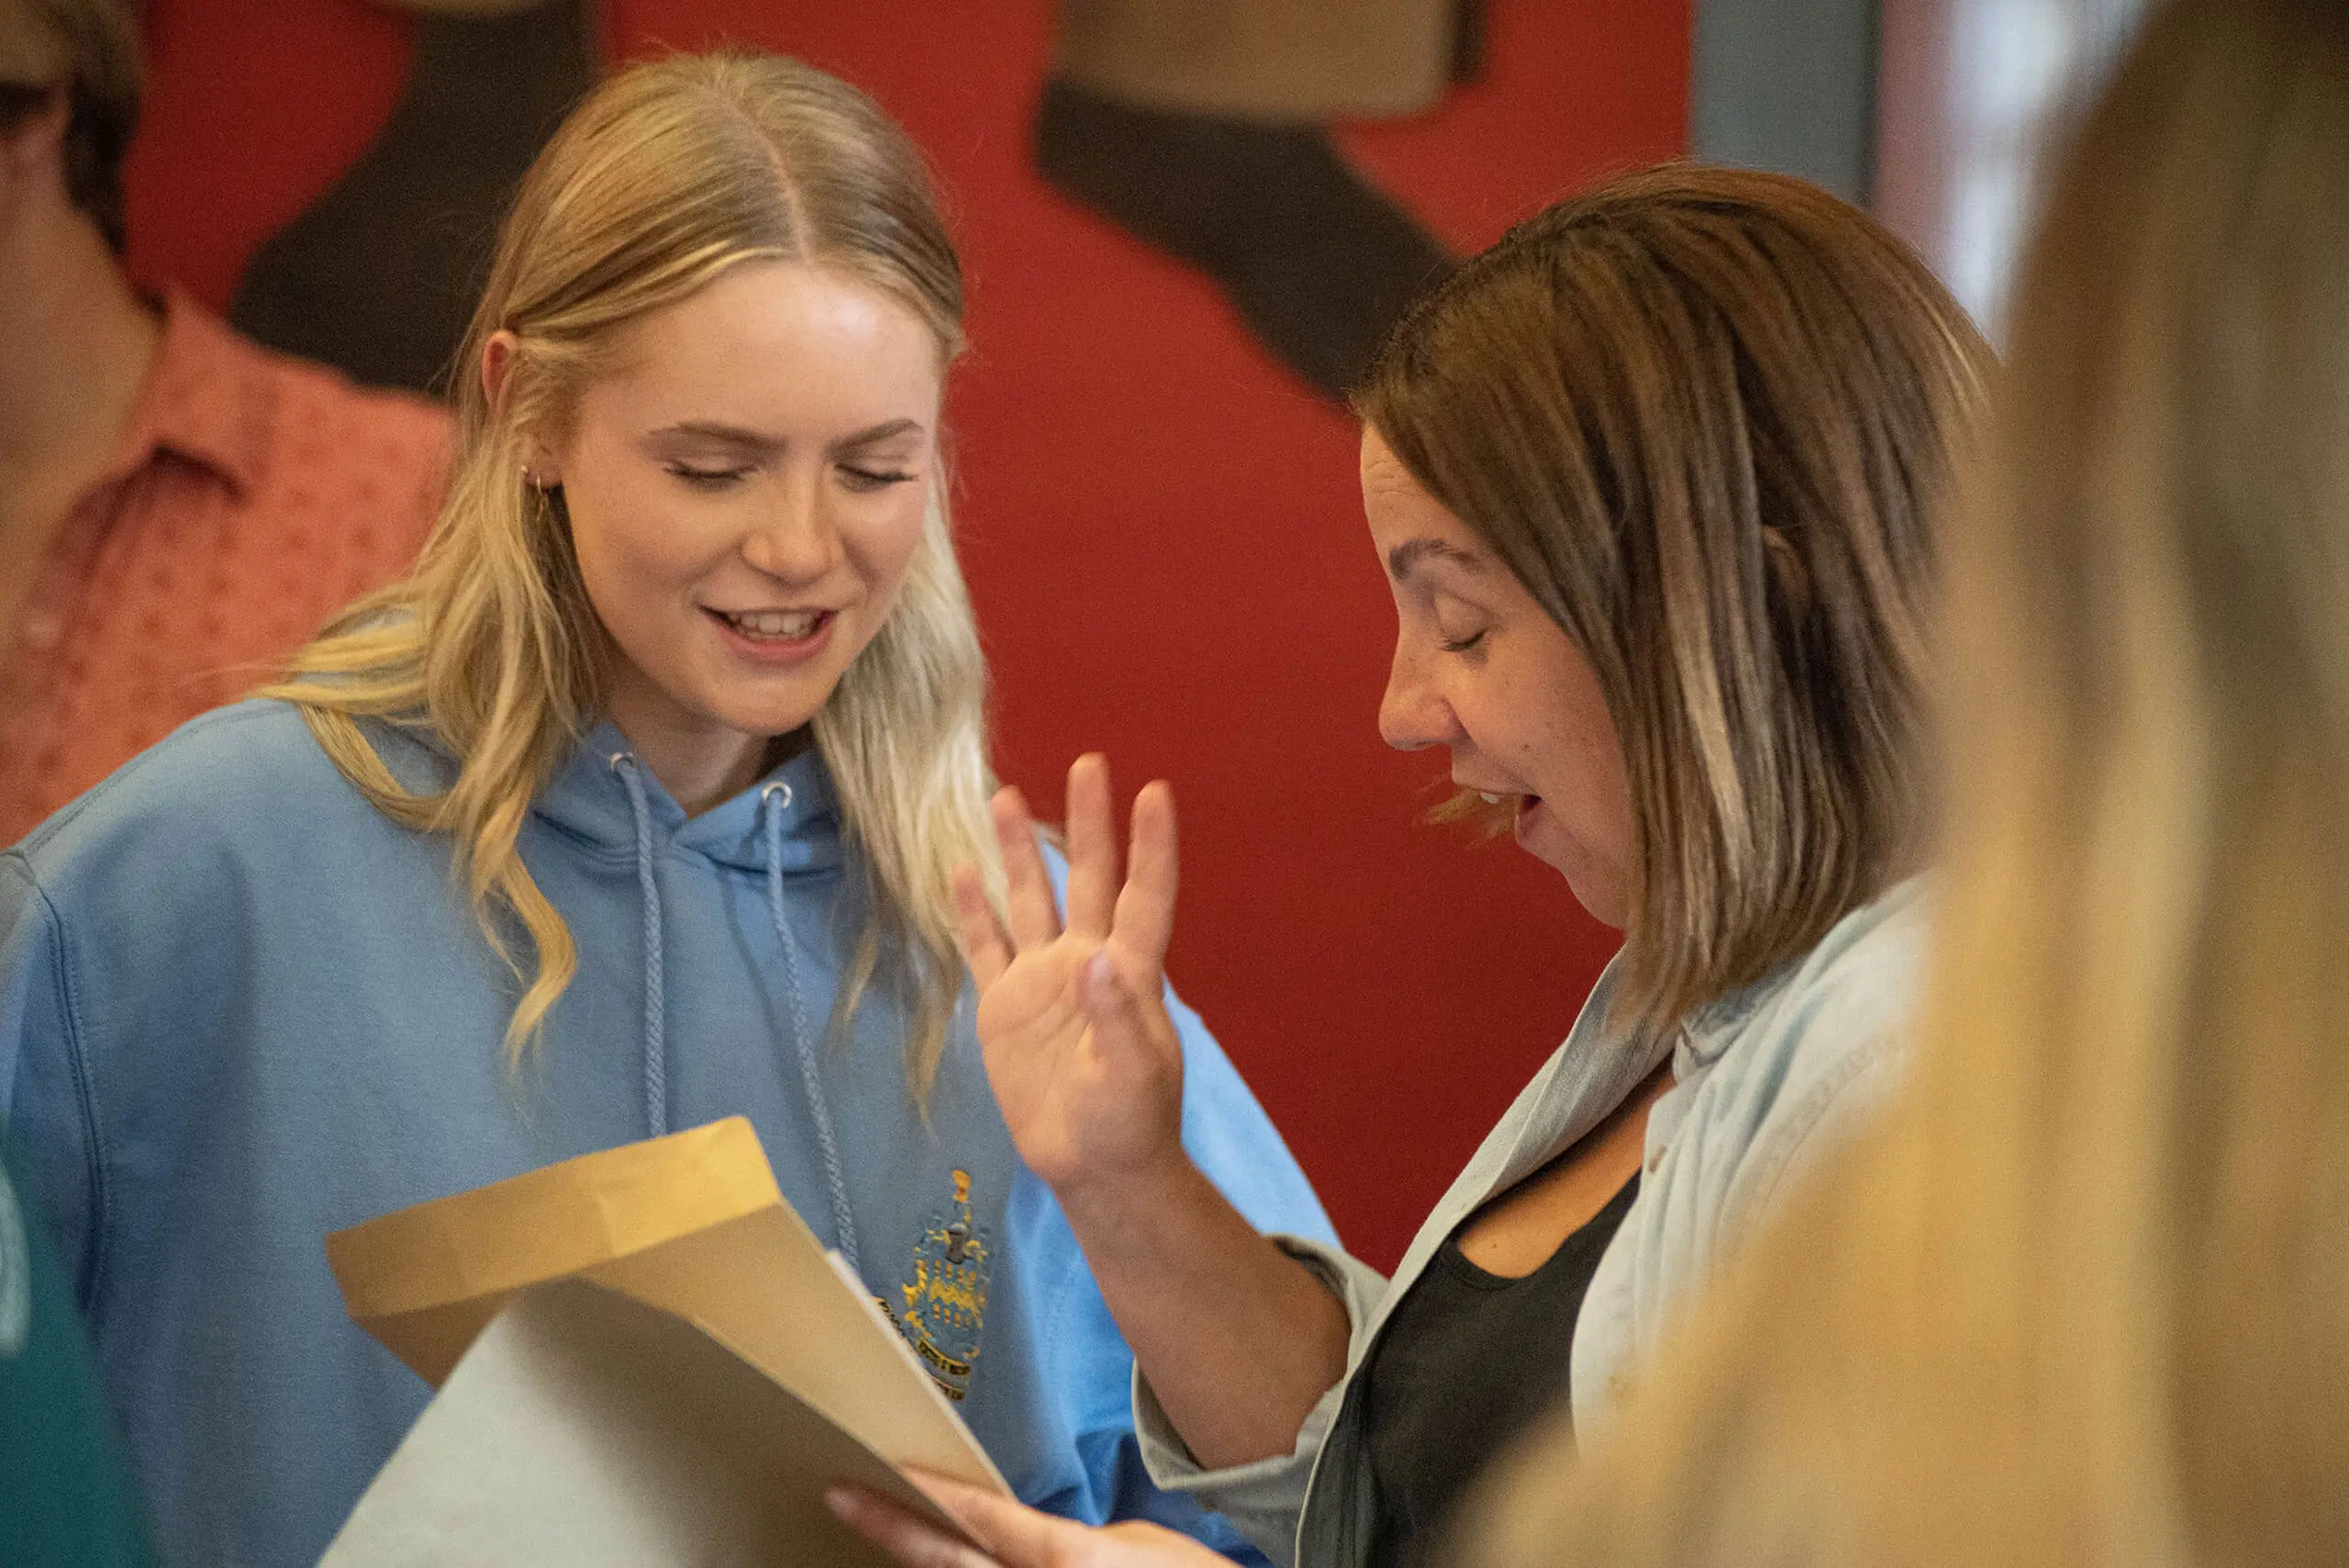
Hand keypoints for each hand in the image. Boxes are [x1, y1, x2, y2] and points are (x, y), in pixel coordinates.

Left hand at [828, 1473, 1231, 1567]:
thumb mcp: (1139, 1544)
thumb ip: (1066, 1539)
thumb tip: (1025, 1541)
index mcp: (1071, 1558)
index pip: (987, 1520)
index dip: (931, 1493)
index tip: (883, 1467)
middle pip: (950, 1564)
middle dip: (893, 1529)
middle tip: (842, 1494)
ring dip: (915, 1559)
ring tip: (871, 1526)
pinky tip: (921, 1554)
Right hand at [953, 755, 1187, 1198]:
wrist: (1094, 1167)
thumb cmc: (1128, 1122)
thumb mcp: (1129, 1076)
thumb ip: (1115, 1018)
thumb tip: (1096, 959)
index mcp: (1131, 973)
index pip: (1143, 896)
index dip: (1151, 847)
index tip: (1154, 792)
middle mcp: (1087, 961)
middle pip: (1086, 878)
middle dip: (1089, 823)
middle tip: (1090, 762)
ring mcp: (1043, 980)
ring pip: (1030, 900)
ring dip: (1018, 850)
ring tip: (1004, 793)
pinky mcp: (1005, 1006)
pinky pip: (986, 947)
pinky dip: (973, 910)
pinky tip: (960, 870)